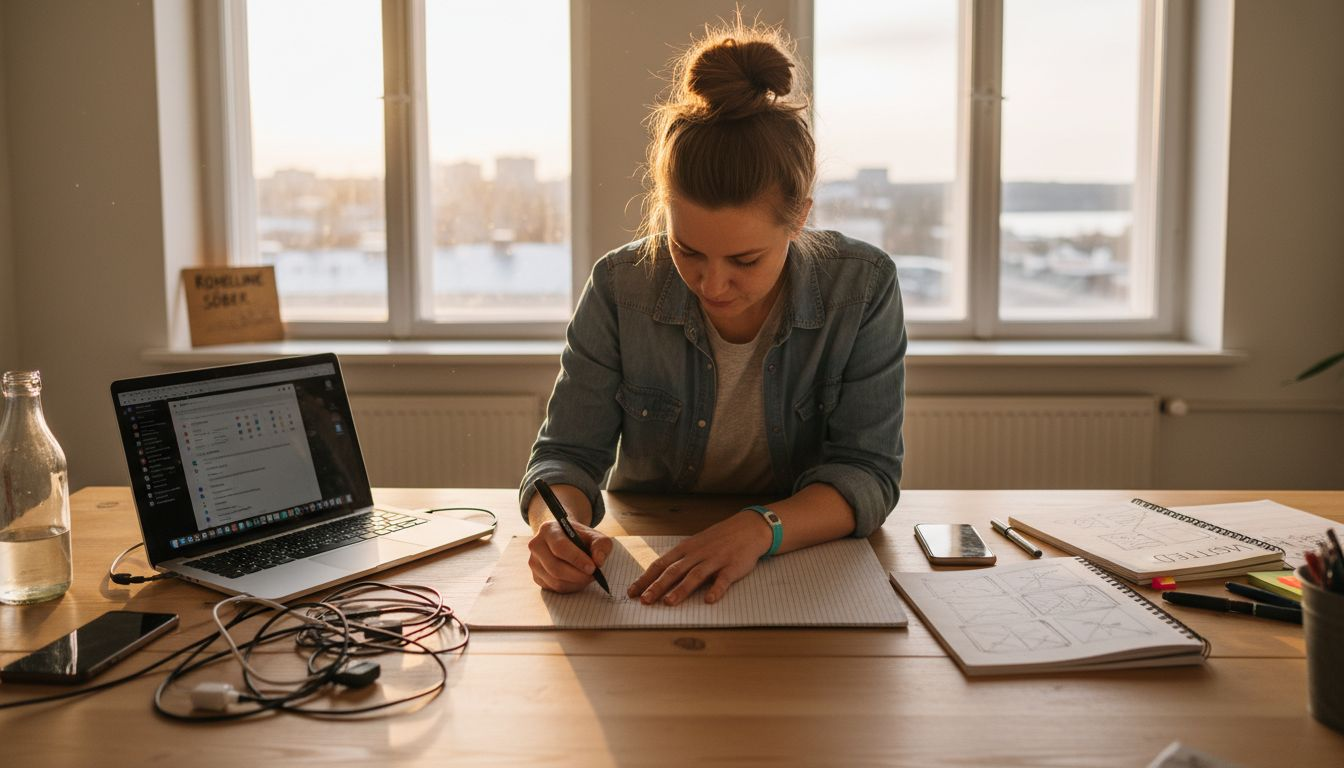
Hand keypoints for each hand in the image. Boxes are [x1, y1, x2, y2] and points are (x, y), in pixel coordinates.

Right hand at [527, 519, 612, 592]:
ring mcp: (534, 562)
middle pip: (555, 568)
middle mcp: (536, 546)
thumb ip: (601, 545)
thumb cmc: (579, 537)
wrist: (564, 539)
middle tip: (593, 576)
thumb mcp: (594, 535)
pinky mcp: (536, 576)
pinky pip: (554, 588)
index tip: (592, 568)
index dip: (577, 559)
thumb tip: (598, 561)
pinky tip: (578, 580)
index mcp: (548, 530)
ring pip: (555, 581)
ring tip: (587, 577)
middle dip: (578, 576)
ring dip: (575, 583)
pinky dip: (569, 587)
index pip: (560, 547)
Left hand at [628, 511, 772, 605]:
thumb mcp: (695, 544)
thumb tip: (658, 576)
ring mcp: (714, 560)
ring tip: (669, 602)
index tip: (632, 591)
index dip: (645, 578)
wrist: (748, 528)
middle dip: (657, 586)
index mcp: (685, 549)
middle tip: (644, 600)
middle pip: (674, 571)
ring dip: (681, 589)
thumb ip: (680, 560)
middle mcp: (697, 554)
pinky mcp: (732, 567)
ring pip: (695, 575)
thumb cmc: (719, 539)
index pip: (660, 564)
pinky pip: (723, 579)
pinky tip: (709, 600)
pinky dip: (716, 589)